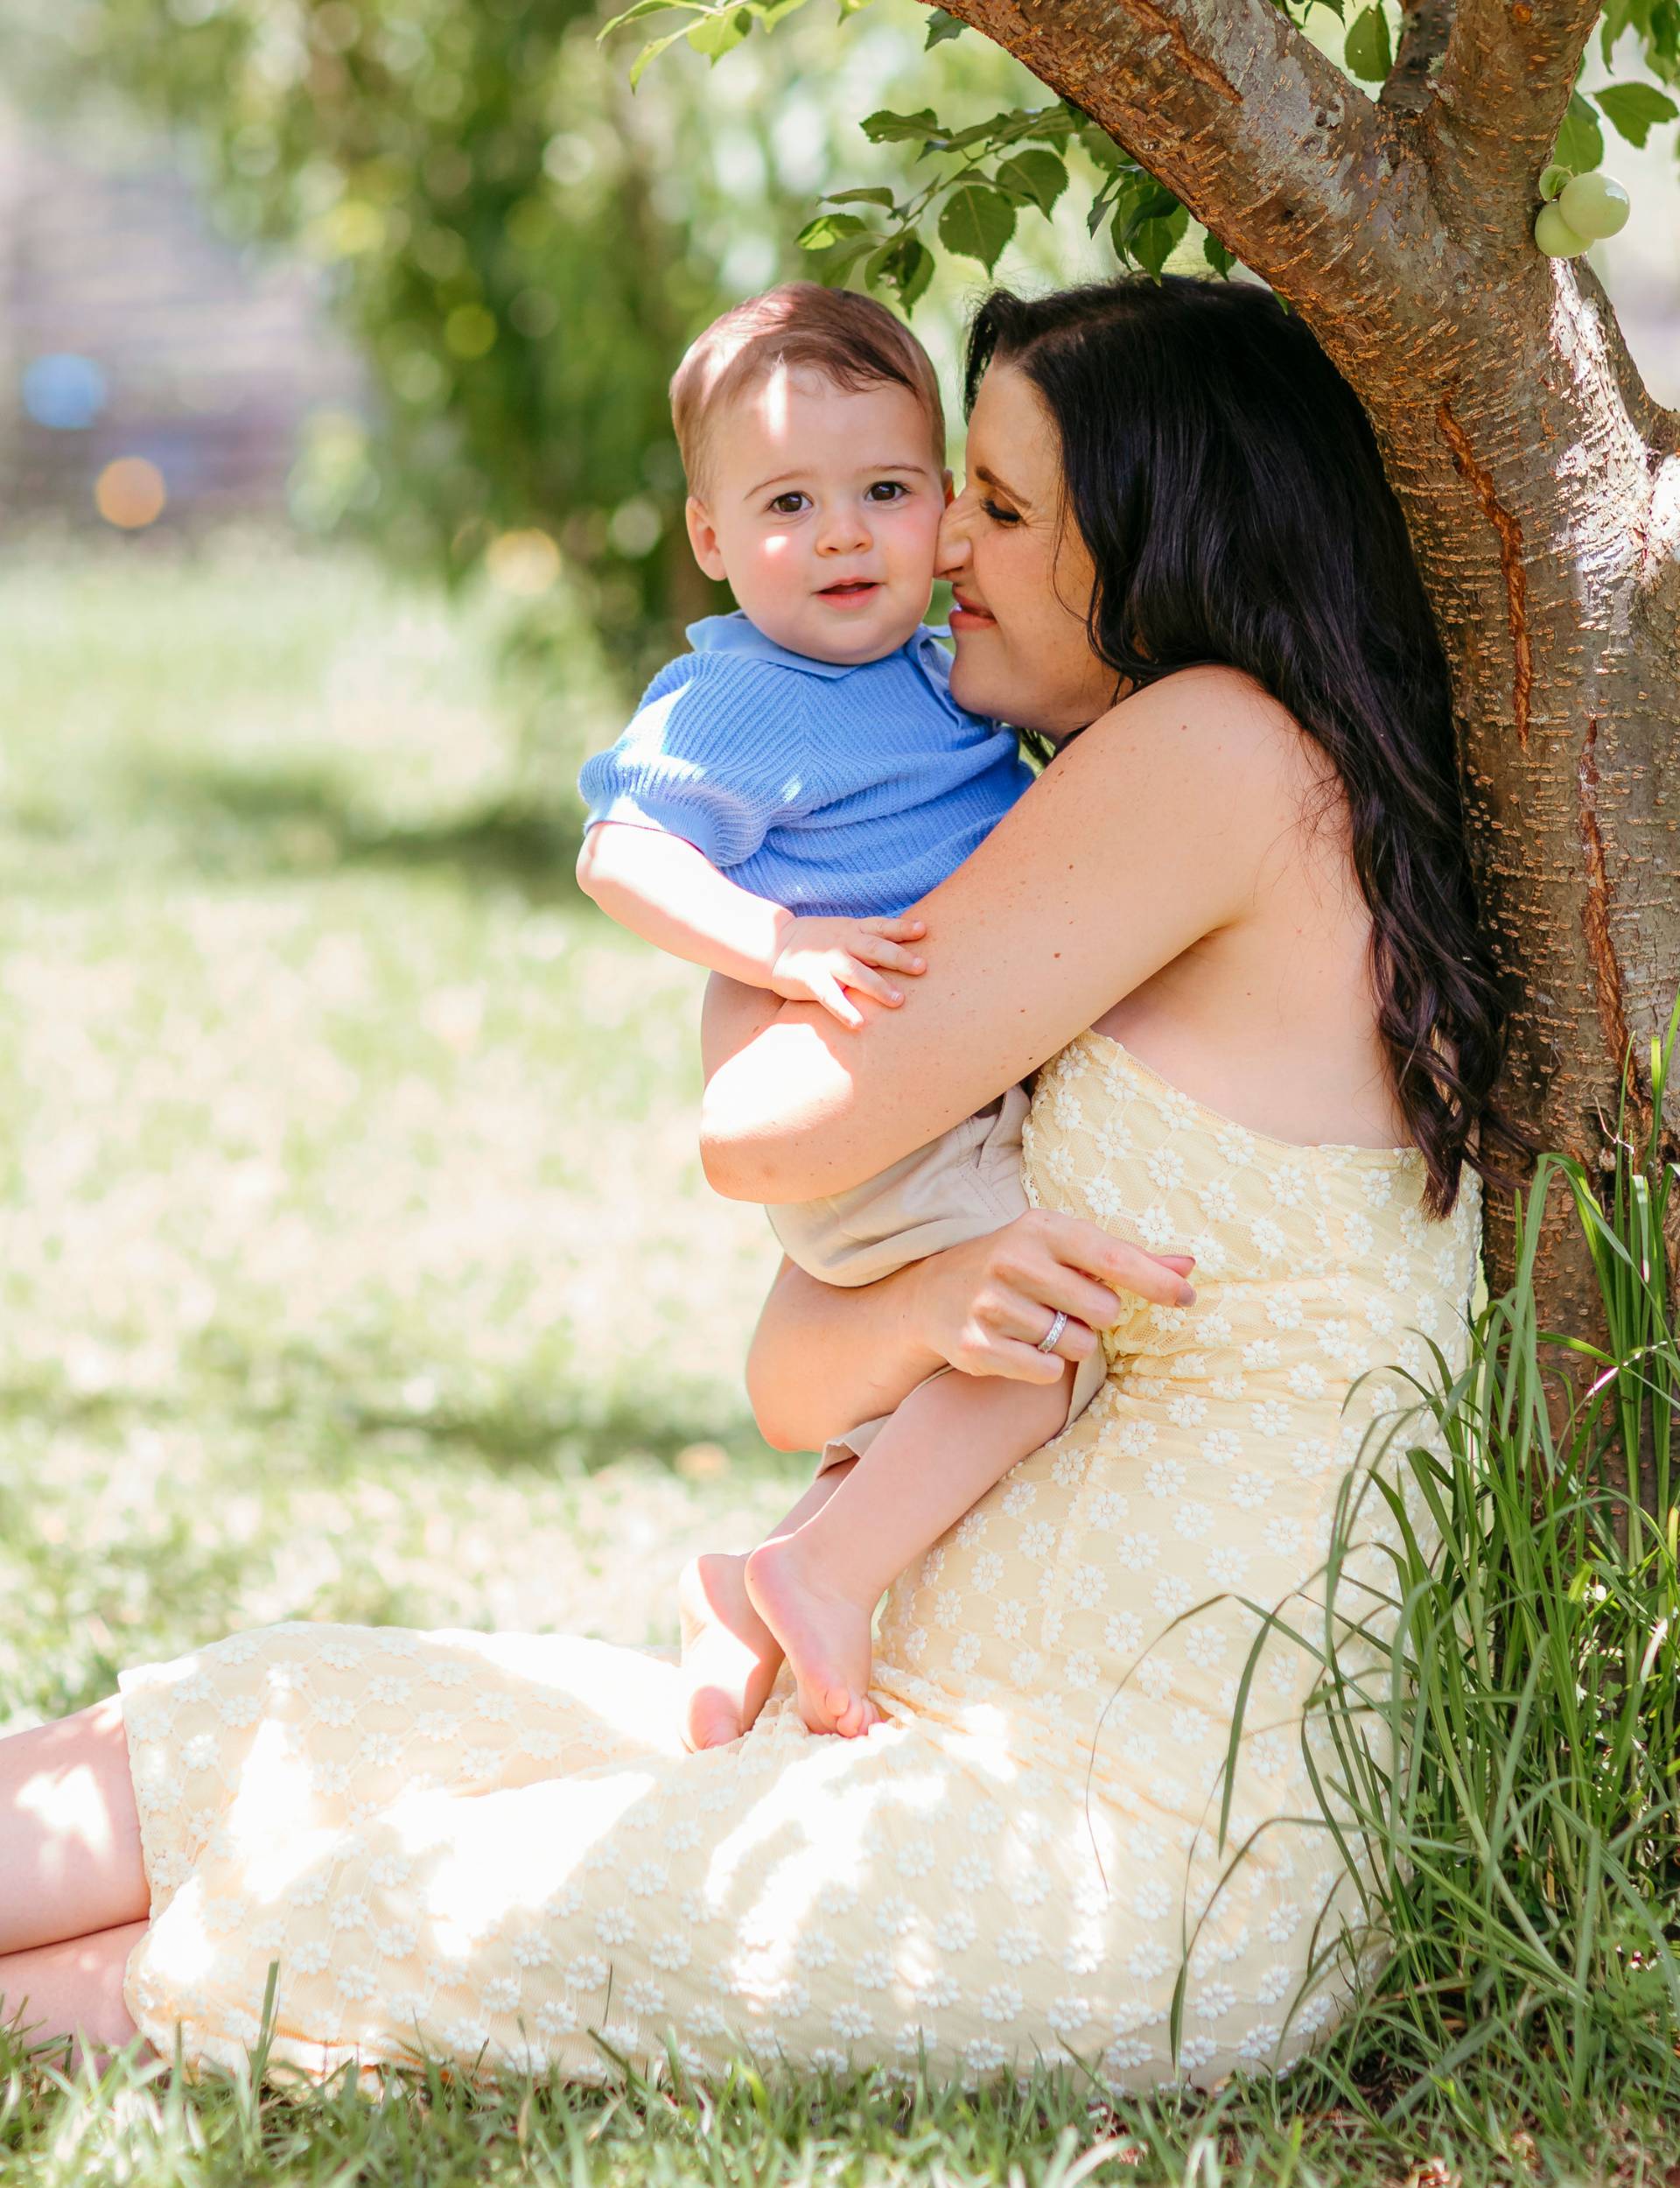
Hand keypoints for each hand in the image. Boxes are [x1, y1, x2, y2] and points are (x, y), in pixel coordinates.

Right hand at [768, 915, 927, 1030]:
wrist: (774, 944)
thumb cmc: (818, 942)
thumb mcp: (844, 931)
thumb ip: (869, 940)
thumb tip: (905, 951)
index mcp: (853, 930)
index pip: (881, 926)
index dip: (902, 928)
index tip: (923, 930)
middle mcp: (843, 943)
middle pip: (874, 948)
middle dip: (899, 957)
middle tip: (921, 967)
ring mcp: (827, 961)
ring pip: (856, 972)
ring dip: (878, 986)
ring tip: (899, 1001)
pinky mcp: (811, 980)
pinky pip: (830, 997)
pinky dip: (844, 1010)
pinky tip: (858, 1023)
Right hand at [910, 1209, 1196, 1385]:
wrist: (933, 1293)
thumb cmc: (1019, 1266)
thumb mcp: (1063, 1248)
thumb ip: (1126, 1258)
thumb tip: (1188, 1267)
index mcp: (1042, 1229)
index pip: (1113, 1258)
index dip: (1156, 1282)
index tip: (1188, 1298)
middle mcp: (1013, 1260)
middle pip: (1103, 1312)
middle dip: (1095, 1317)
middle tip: (1065, 1305)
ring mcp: (992, 1304)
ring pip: (1077, 1346)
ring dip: (1068, 1342)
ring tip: (1037, 1322)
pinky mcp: (977, 1345)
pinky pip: (1048, 1371)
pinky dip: (1045, 1365)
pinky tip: (1021, 1344)